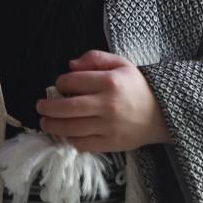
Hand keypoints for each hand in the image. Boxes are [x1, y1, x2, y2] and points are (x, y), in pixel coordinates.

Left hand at [35, 50, 173, 153]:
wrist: (162, 114)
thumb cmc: (137, 87)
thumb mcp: (121, 63)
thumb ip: (94, 58)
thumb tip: (69, 65)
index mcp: (109, 82)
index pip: (73, 82)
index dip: (60, 83)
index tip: (59, 86)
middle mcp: (108, 104)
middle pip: (67, 108)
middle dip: (48, 108)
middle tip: (40, 107)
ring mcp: (109, 126)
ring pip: (72, 128)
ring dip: (53, 126)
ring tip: (45, 122)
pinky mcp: (111, 143)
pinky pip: (83, 144)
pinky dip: (69, 140)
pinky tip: (64, 134)